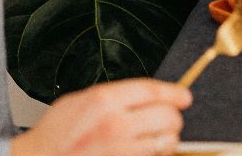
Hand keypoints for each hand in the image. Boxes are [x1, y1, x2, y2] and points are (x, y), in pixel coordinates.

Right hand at [10, 79, 190, 155]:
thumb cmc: (57, 133)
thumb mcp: (84, 99)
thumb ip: (117, 95)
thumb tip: (149, 95)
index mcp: (105, 100)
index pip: (153, 91)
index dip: (174, 92)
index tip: (184, 96)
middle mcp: (116, 125)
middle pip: (167, 117)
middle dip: (173, 116)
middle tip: (169, 116)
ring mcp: (121, 151)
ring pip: (166, 143)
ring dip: (167, 138)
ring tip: (157, 136)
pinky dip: (156, 154)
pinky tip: (145, 150)